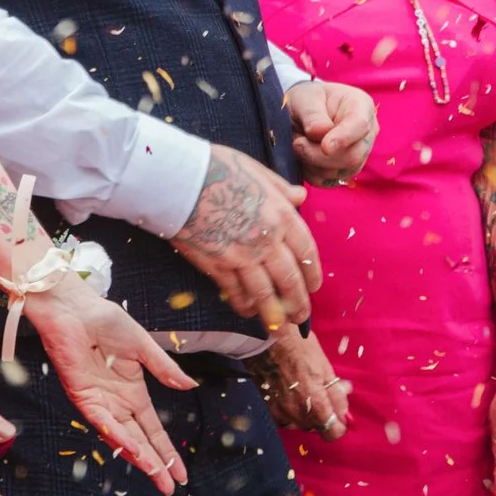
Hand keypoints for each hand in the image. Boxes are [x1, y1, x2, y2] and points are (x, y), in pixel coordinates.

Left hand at [24, 275, 195, 495]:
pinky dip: (118, 435)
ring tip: (157, 475)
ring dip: (139, 456)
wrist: (75, 309)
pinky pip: (102, 421)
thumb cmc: (105, 320)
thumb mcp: (143, 346)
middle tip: (171, 488)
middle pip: (140, 441)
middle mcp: (117, 402)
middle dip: (156, 464)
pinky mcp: (82, 396)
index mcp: (133, 392)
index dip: (167, 451)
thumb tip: (190, 387)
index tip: (181, 474)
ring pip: (123, 437)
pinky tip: (133, 448)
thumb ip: (164, 368)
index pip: (153, 429)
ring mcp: (100, 402)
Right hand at [170, 144, 321, 328]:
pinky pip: (236, 293)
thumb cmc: (218, 168)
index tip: (314, 287)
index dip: (313, 274)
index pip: (307, 252)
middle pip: (290, 280)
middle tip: (301, 318)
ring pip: (266, 294)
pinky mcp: (218, 266)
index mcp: (281, 215)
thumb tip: (301, 196)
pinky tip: (247, 311)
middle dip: (298, 303)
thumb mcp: (258, 171)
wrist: (181, 180)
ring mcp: (243, 256)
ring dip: (275, 315)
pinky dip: (244, 305)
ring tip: (279, 328)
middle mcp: (268, 240)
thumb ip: (281, 189)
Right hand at [254, 327, 349, 438]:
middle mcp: (297, 412)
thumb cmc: (299, 346)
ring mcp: (280, 411)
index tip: (339, 416)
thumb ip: (336, 394)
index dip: (339, 426)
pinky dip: (291, 412)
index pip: (332, 432)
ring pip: (300, 424)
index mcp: (315, 401)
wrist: (266, 338)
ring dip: (307, 415)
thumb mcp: (325, 367)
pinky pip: (284, 419)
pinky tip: (291, 396)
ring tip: (305, 394)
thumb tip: (345, 413)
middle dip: (323, 416)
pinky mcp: (268, 407)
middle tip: (322, 395)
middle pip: (316, 428)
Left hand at [286, 80, 377, 186]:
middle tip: (296, 143)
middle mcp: (365, 134)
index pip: (360, 125)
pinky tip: (302, 157)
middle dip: (320, 155)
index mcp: (361, 106)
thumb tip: (320, 132)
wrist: (300, 113)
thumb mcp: (304, 97)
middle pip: (353, 156)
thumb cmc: (306, 100)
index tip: (325, 147)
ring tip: (298, 143)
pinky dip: (309, 173)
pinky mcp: (343, 172)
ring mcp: (357, 156)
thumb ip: (312, 113)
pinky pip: (326, 181)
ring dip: (311, 163)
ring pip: (339, 172)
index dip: (343, 138)